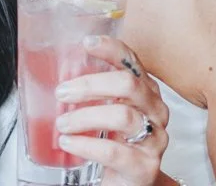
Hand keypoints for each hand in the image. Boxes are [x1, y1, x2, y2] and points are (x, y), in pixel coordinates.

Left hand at [54, 35, 170, 185]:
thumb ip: (95, 94)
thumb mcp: (109, 113)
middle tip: (62, 92)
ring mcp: (154, 139)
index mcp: (146, 91)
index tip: (87, 43)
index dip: (111, 49)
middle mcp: (155, 111)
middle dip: (91, 84)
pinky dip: (86, 145)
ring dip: (84, 116)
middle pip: (128, 85)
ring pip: (122, 116)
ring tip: (62, 123)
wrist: (131, 185)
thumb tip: (60, 76)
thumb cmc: (118, 145)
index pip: (132, 62)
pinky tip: (70, 143)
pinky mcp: (145, 167)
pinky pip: (114, 151)